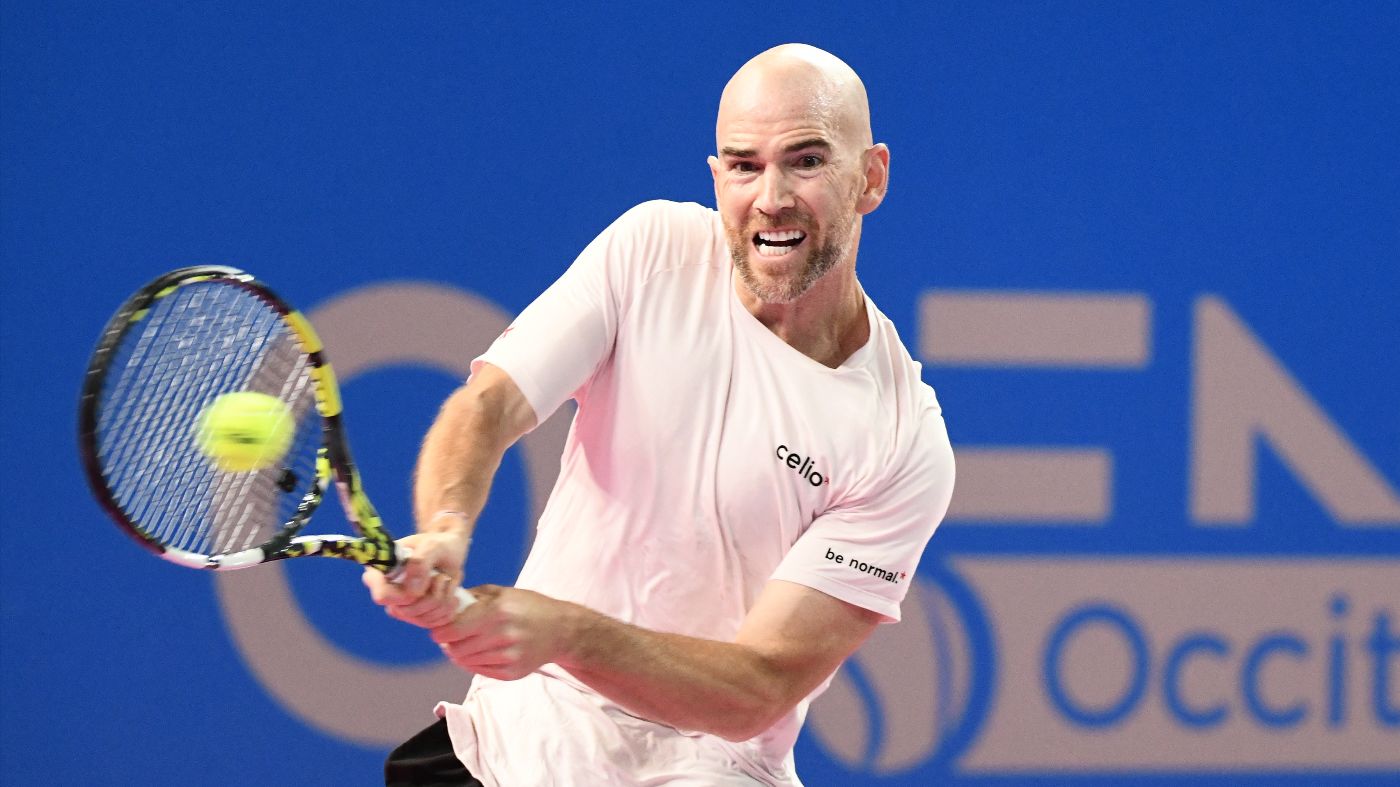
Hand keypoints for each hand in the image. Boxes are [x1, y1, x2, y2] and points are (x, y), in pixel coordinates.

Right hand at [362, 531, 470, 628]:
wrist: (451, 553)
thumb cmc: (438, 546)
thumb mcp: (432, 546)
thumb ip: (420, 562)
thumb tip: (412, 591)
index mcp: (381, 572)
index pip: (381, 595)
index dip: (401, 594)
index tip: (424, 579)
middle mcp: (388, 593)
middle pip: (405, 610)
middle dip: (431, 595)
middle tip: (441, 576)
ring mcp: (402, 608)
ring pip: (422, 618)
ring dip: (443, 599)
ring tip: (446, 580)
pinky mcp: (418, 617)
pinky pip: (434, 623)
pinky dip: (448, 608)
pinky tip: (451, 594)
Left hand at [431, 585, 581, 680]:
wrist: (561, 630)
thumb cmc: (529, 606)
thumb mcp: (503, 592)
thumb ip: (472, 597)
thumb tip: (443, 606)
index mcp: (498, 611)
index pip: (453, 629)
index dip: (440, 630)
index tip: (438, 628)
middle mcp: (503, 635)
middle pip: (456, 648)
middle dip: (448, 642)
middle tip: (450, 636)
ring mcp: (509, 657)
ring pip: (465, 661)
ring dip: (459, 653)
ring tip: (466, 642)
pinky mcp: (512, 673)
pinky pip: (479, 671)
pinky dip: (472, 662)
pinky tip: (480, 651)